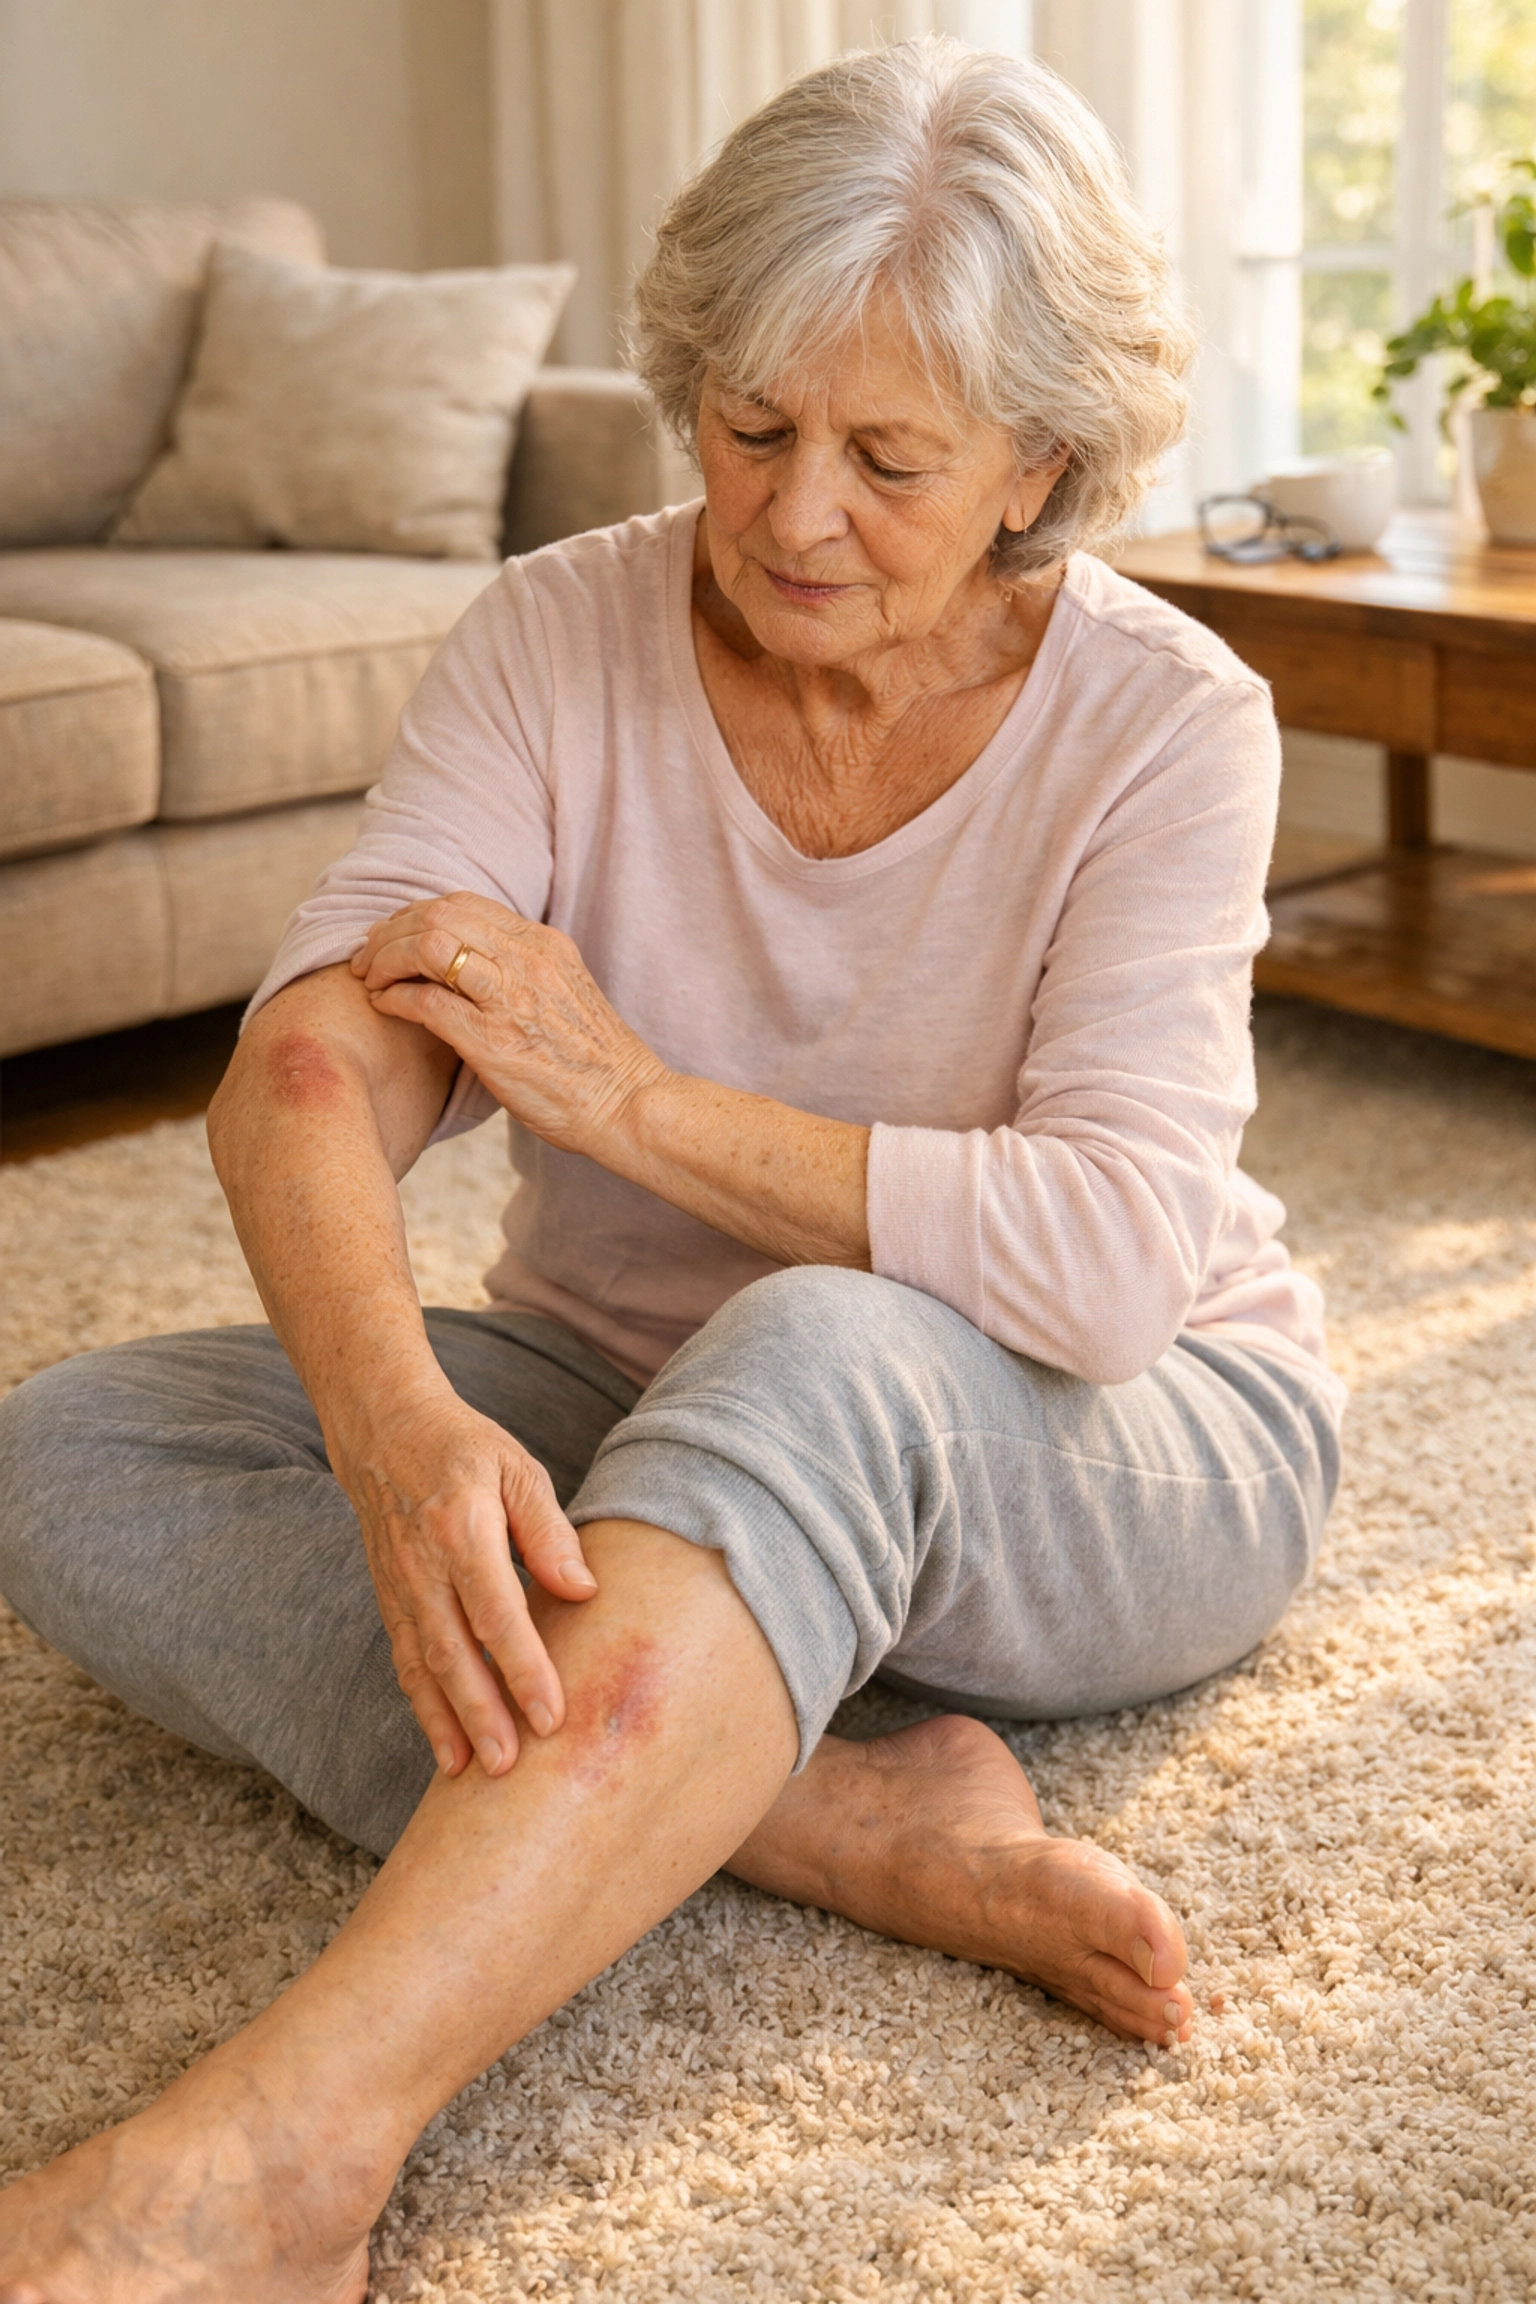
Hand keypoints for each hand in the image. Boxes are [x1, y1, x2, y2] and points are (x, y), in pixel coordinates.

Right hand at [335, 1387, 599, 1778]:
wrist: (382, 1430)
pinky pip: (406, 1661)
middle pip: (454, 1653)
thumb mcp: (517, 1469)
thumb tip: (584, 1589)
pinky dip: (423, 1706)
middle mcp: (423, 1566)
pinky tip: (445, 1744)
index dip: (524, 1668)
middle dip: (483, 1715)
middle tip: (511, 1768)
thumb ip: (548, 1530)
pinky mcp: (389, 1599)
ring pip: (423, 1667)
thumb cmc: (463, 1448)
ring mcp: (399, 1587)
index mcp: (462, 1530)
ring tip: (474, 1773)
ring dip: (447, 1723)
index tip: (551, 1717)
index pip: (497, 1613)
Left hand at [351, 895, 667, 1154]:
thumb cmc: (594, 1065)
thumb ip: (522, 974)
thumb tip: (471, 970)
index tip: (393, 937)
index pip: (464, 903)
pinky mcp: (494, 1041)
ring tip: (370, 980)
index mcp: (545, 944)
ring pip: (429, 945)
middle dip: (391, 932)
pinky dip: (395, 999)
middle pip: (439, 914)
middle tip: (367, 958)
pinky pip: (427, 1001)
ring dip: (386, 959)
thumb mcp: (563, 995)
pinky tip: (384, 1007)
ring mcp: (511, 998)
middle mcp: (528, 960)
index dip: (417, 914)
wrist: (628, 1105)